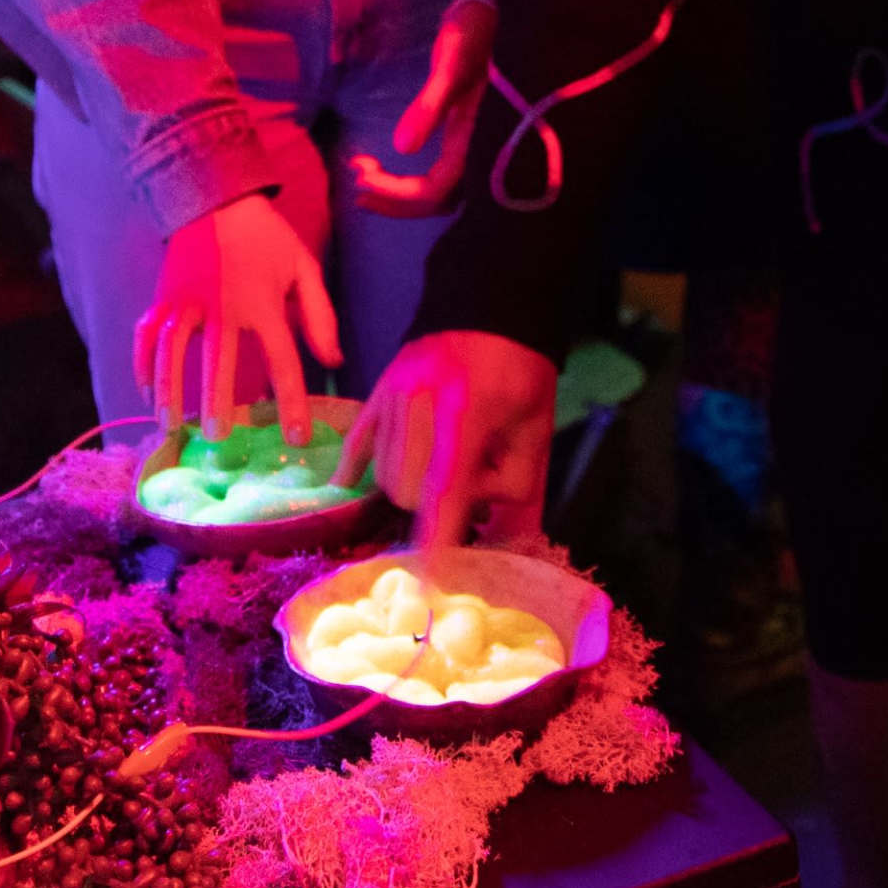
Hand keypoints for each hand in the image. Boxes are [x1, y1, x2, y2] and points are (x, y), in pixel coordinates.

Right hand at [141, 192, 340, 435]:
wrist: (217, 197)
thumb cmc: (265, 239)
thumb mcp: (304, 268)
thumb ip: (320, 316)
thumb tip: (332, 362)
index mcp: (263, 303)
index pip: (282, 359)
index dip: (291, 401)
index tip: (295, 438)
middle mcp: (222, 305)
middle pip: (217, 360)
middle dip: (217, 400)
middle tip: (219, 438)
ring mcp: (186, 301)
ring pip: (172, 350)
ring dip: (169, 390)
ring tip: (170, 426)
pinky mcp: (162, 297)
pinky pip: (146, 334)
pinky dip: (142, 363)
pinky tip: (145, 392)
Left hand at [346, 0, 497, 217]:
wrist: (496, 11)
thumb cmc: (476, 33)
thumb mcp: (452, 65)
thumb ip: (429, 107)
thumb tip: (401, 149)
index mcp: (478, 139)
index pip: (435, 190)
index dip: (396, 194)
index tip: (360, 175)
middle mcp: (480, 151)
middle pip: (437, 201)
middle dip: (395, 199)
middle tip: (356, 185)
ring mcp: (475, 145)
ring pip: (441, 191)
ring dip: (402, 193)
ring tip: (365, 179)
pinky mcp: (468, 136)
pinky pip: (443, 175)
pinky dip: (414, 180)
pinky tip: (390, 165)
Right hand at [346, 330, 557, 550]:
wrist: (489, 308)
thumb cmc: (520, 374)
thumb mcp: (534, 429)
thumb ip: (513, 482)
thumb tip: (476, 521)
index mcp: (465, 412)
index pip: (444, 487)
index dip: (436, 536)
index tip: (427, 579)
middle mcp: (419, 404)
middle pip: (403, 489)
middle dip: (429, 505)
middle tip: (463, 485)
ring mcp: (392, 396)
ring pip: (381, 473)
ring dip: (407, 485)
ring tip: (439, 460)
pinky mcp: (377, 392)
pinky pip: (356, 445)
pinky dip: (357, 471)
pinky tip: (352, 486)